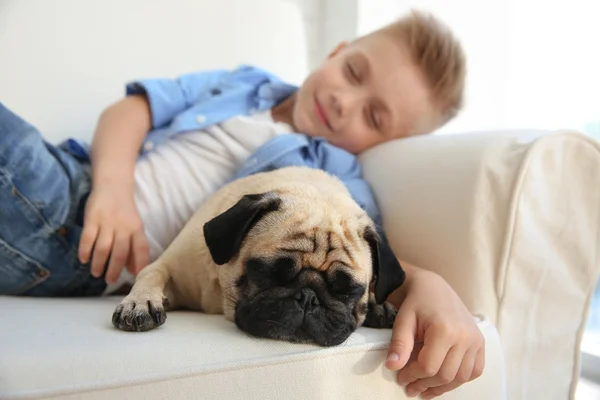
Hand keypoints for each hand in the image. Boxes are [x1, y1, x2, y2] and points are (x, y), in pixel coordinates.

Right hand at [78, 186, 149, 282]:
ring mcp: (107, 222)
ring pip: (103, 248)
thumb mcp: (134, 227)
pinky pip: (87, 238)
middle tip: (110, 280)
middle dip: (115, 270)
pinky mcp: (92, 218)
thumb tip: (133, 270)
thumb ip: (134, 247)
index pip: (141, 249)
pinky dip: (85, 251)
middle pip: (120, 253)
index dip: (140, 264)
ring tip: (97, 273)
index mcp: (137, 229)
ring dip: (99, 264)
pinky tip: (84, 260)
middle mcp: (123, 227)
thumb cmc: (125, 212)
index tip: (134, 277)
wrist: (113, 186)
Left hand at [385, 264, 484, 398]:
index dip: (412, 376)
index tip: (400, 377)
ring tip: (424, 389)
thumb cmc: (417, 302)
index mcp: (445, 329)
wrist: (433, 287)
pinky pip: (474, 371)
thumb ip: (399, 344)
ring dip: (442, 387)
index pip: (429, 366)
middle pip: (445, 375)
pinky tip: (443, 381)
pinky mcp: (480, 343)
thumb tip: (392, 367)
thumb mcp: (403, 320)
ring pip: (461, 377)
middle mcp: (465, 336)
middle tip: (410, 387)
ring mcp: (476, 340)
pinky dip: (459, 380)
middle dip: (425, 384)